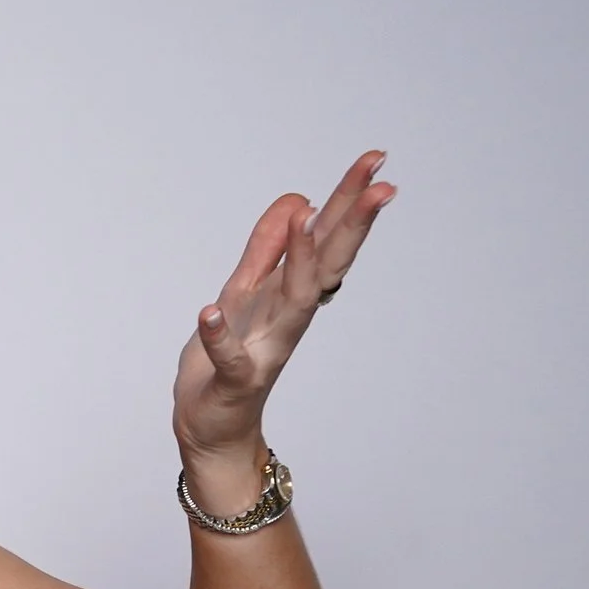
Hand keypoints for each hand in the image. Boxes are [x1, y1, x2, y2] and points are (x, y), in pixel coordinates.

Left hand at [173, 150, 396, 480]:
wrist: (212, 427)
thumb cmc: (230, 358)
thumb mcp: (242, 293)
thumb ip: (267, 250)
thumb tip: (299, 202)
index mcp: (288, 295)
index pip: (327, 242)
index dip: (349, 202)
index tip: (374, 162)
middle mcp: (286, 319)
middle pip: (327, 265)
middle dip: (351, 224)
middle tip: (381, 184)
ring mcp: (263, 350)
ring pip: (291, 304)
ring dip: (301, 264)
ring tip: (308, 222)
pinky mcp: (233, 380)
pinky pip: (228, 358)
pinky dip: (218, 336)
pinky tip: (207, 312)